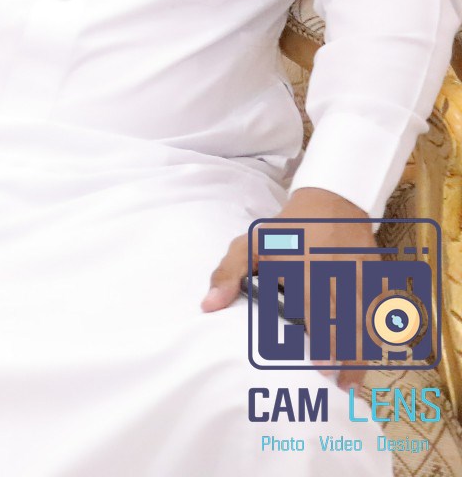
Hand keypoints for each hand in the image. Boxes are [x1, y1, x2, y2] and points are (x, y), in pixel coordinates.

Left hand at [202, 186, 372, 386]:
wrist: (329, 204)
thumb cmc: (283, 231)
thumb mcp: (248, 245)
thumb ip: (227, 274)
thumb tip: (208, 307)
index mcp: (304, 269)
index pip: (318, 310)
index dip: (324, 341)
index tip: (323, 369)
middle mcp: (336, 275)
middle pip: (347, 322)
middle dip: (347, 357)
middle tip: (342, 387)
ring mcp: (361, 277)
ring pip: (367, 321)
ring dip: (364, 353)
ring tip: (354, 383)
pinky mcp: (377, 278)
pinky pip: (382, 310)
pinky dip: (380, 334)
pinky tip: (374, 356)